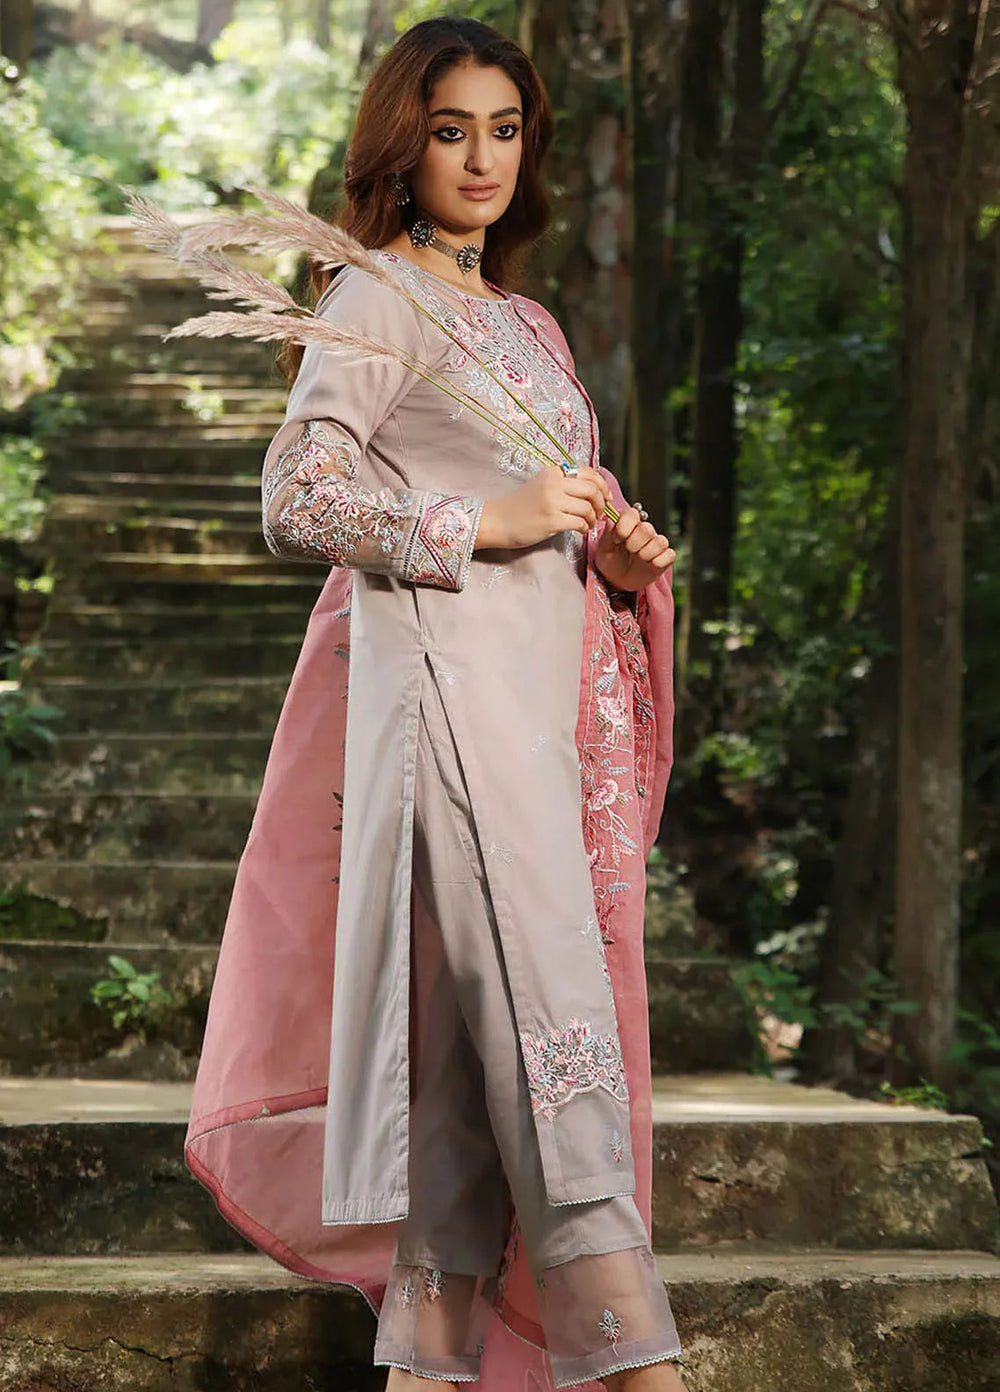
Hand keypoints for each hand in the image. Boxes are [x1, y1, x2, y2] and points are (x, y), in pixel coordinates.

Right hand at [474, 466, 611, 549]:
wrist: (498, 520)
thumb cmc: (520, 506)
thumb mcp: (541, 485)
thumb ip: (563, 483)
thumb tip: (592, 489)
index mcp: (553, 472)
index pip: (588, 473)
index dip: (602, 485)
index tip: (606, 497)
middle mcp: (554, 483)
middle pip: (592, 489)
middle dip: (601, 503)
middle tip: (600, 513)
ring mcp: (553, 502)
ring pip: (588, 507)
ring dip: (593, 518)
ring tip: (589, 523)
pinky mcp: (552, 520)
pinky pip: (580, 522)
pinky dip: (585, 527)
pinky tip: (581, 530)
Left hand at [594, 504, 674, 590]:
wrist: (618, 580)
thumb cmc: (611, 560)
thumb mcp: (604, 547)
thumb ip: (609, 532)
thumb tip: (613, 519)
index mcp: (630, 523)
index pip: (633, 513)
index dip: (624, 527)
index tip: (616, 540)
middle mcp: (645, 530)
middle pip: (647, 529)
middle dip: (633, 543)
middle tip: (628, 551)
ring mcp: (657, 543)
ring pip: (660, 542)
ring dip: (645, 554)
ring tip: (638, 559)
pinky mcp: (666, 557)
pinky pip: (669, 555)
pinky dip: (658, 562)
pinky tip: (649, 565)